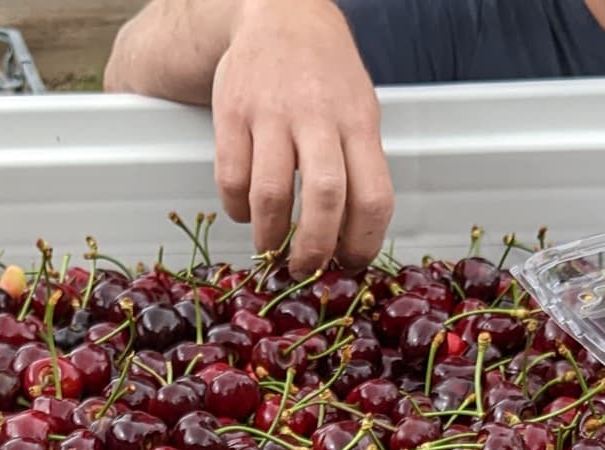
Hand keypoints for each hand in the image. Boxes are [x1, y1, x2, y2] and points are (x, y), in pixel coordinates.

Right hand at [210, 0, 391, 274]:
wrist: (280, 14)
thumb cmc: (325, 74)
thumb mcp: (359, 109)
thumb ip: (359, 165)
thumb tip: (350, 236)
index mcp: (359, 122)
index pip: (373, 196)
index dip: (363, 242)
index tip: (350, 263)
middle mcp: (318, 117)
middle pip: (325, 199)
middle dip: (314, 248)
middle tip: (304, 269)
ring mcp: (272, 114)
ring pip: (271, 194)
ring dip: (270, 235)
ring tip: (271, 248)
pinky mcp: (231, 113)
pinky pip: (231, 177)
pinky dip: (237, 208)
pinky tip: (244, 211)